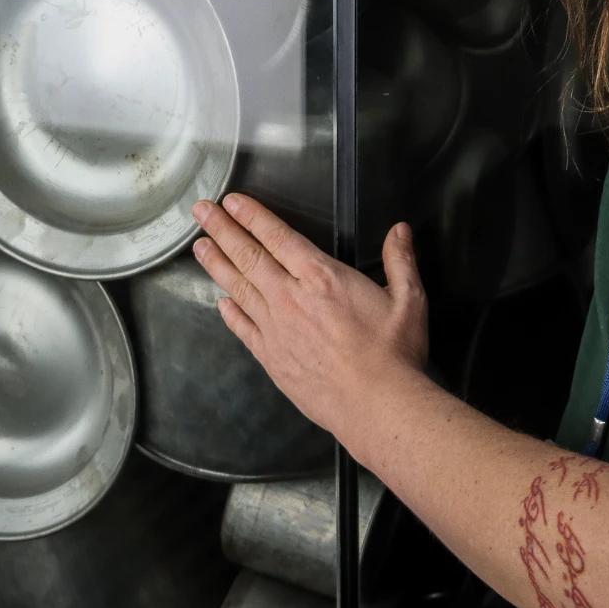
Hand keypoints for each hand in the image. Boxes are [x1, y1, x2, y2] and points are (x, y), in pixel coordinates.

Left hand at [191, 194, 430, 438]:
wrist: (376, 406)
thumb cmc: (393, 354)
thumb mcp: (408, 299)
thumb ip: (400, 261)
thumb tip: (400, 231)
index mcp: (322, 278)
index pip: (277, 237)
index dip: (252, 216)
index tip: (232, 202)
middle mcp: (291, 299)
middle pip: (248, 256)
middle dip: (222, 229)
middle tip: (200, 212)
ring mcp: (277, 330)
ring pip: (238, 288)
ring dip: (217, 265)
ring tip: (200, 247)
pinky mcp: (272, 358)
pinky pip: (243, 329)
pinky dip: (230, 313)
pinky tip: (221, 302)